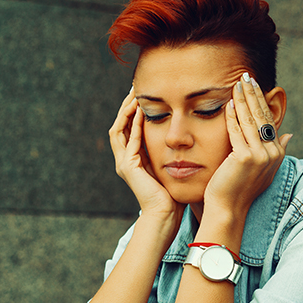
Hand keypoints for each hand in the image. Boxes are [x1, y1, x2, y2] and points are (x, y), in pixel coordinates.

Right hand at [109, 87, 184, 231]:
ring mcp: (124, 163)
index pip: (129, 128)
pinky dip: (133, 124)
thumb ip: (169, 152)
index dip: (133, 111)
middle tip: (134, 87)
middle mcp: (125, 159)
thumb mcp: (169, 167)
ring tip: (134, 94)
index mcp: (134, 159)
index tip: (142, 94)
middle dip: (126, 106)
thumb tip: (183, 136)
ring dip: (126, 110)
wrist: (165, 214)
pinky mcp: (128, 167)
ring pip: (119, 128)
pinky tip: (140, 111)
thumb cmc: (172, 194)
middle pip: (120, 124)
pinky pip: (128, 139)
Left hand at [203, 74, 291, 216]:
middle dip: (252, 94)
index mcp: (277, 153)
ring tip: (236, 84)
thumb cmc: (240, 188)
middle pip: (261, 117)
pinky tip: (228, 104)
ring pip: (250, 121)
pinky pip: (236, 132)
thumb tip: (290, 135)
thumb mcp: (264, 168)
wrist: (229, 208)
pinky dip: (231, 117)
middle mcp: (272, 153)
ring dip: (242, 100)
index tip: (254, 85)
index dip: (261, 101)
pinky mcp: (244, 158)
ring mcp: (260, 156)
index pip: (268, 121)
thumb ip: (277, 150)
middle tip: (245, 76)